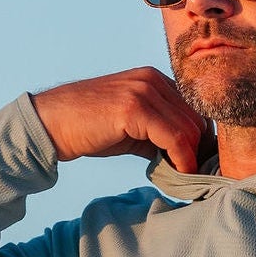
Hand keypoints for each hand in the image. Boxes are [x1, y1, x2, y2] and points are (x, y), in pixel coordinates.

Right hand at [30, 68, 206, 173]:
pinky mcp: (135, 108)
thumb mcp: (132, 129)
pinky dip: (182, 160)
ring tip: (183, 177)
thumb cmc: (90, 128)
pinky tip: (177, 173)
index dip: (201, 139)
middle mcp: (153, 79)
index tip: (198, 164)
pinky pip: (174, 138)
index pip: (194, 109)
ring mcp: (144, 91)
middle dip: (200, 150)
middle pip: (197, 119)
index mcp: (154, 79)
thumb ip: (159, 135)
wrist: (54, 123)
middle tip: (194, 175)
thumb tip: (185, 158)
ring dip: (191, 159)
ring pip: (189, 129)